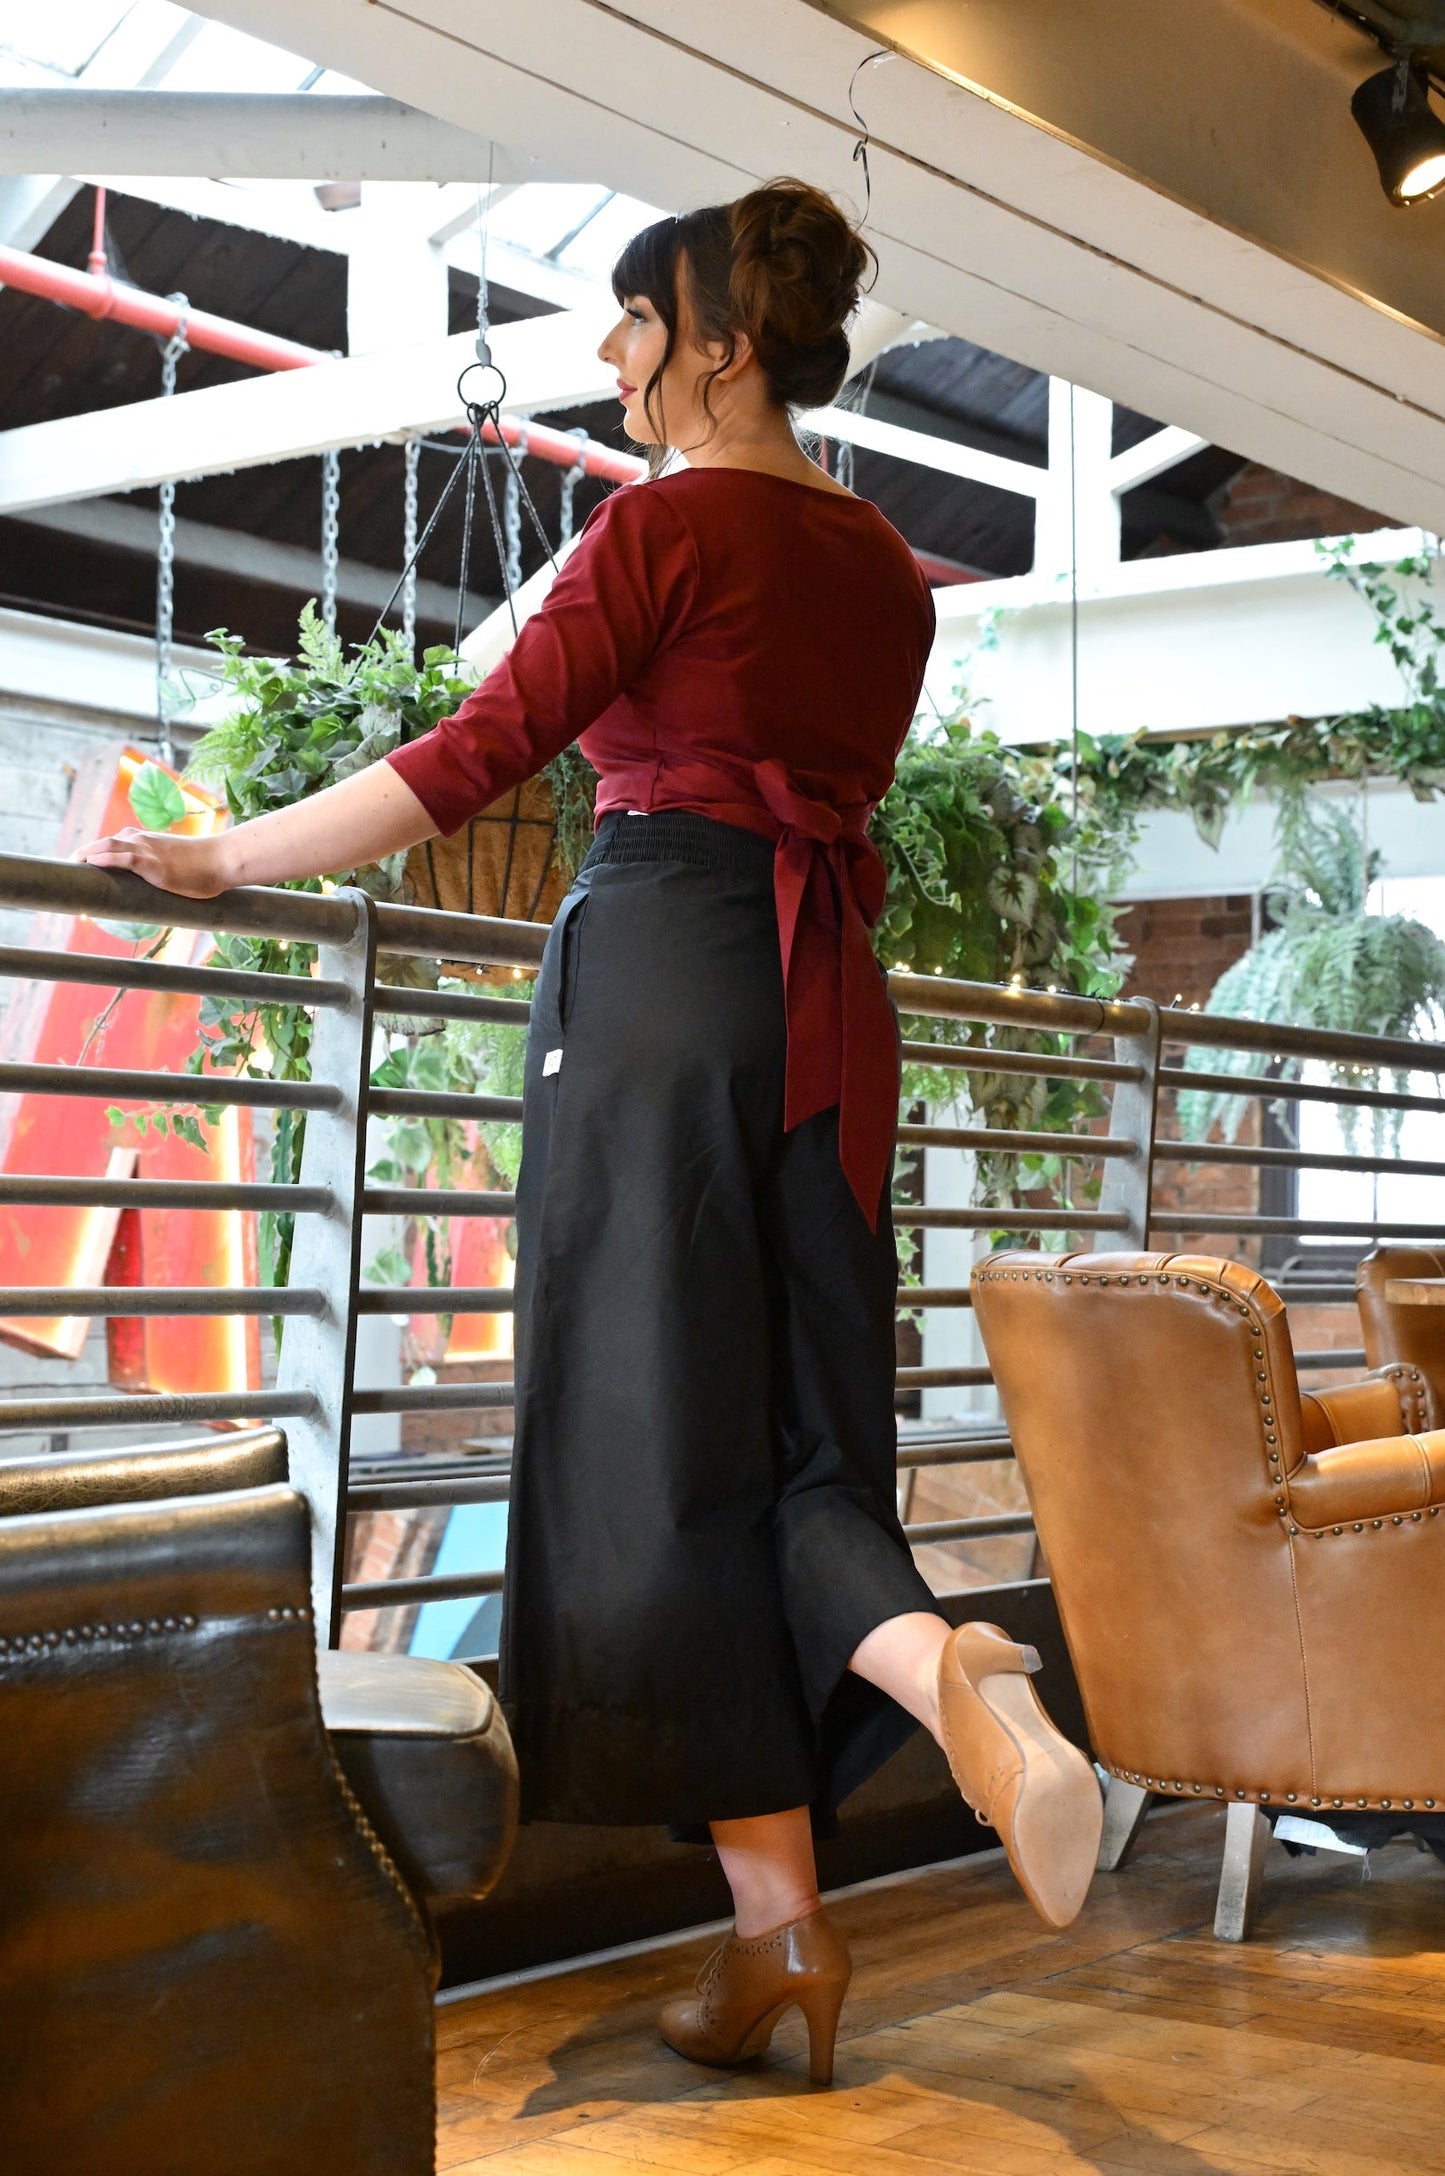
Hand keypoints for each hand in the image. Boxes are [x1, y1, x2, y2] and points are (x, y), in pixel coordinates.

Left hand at [78, 826, 232, 899]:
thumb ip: (156, 873)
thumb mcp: (172, 866)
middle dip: (82, 857)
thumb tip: (150, 895)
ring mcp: (146, 850)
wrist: (221, 860)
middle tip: (69, 874)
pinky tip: (91, 864)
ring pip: (107, 847)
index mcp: (142, 841)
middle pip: (101, 845)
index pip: (109, 845)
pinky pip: (123, 858)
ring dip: (86, 857)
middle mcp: (140, 840)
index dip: (91, 856)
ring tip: (72, 869)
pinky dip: (105, 860)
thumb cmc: (203, 868)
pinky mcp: (153, 863)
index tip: (79, 871)